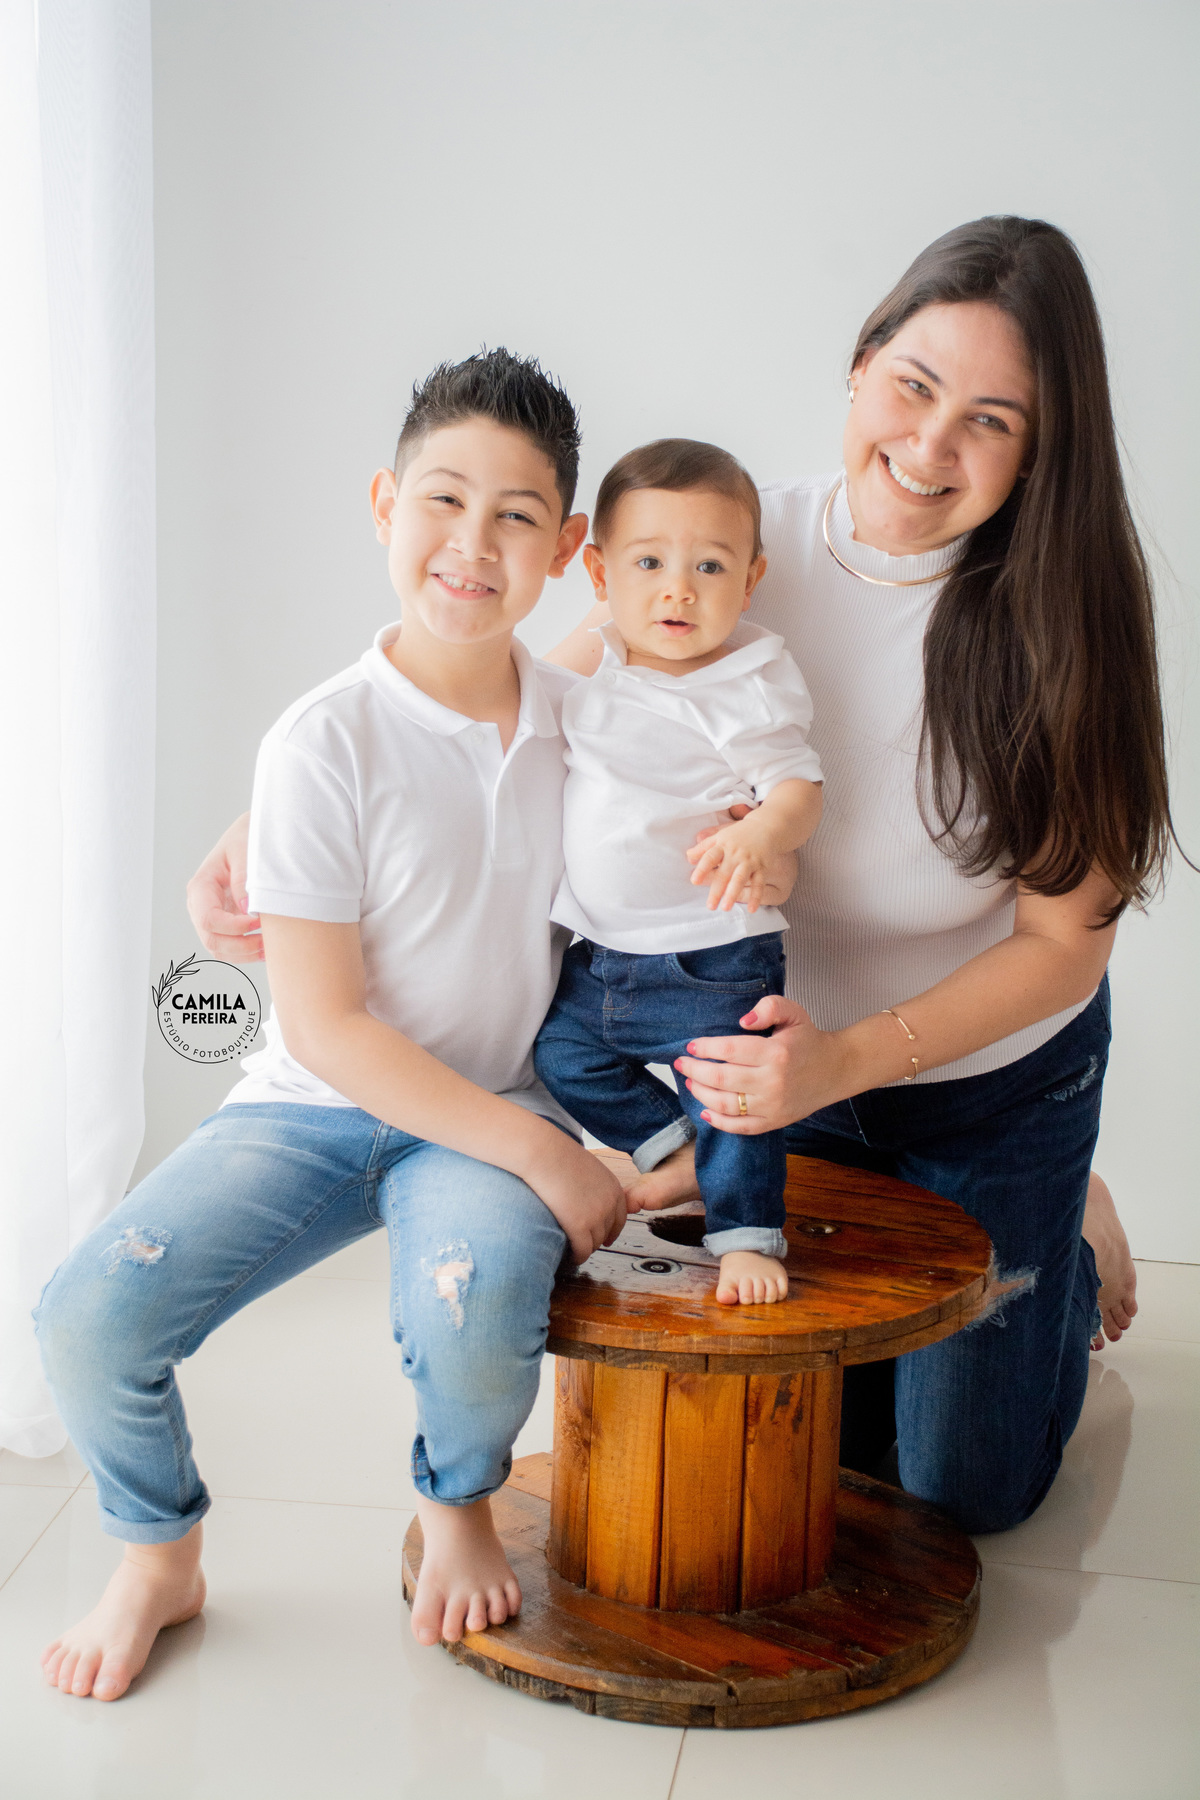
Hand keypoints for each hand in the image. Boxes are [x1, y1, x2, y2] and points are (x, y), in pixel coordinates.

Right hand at [186, 811, 262, 961]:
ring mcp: (209, 916)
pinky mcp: (223, 923)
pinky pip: (229, 947)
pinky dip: (246, 953)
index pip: (209, 919)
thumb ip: (244, 878)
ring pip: (220, 949)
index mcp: (201, 886)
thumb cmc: (246, 839)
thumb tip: (248, 910)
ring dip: (244, 954)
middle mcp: (199, 905)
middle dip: (241, 946)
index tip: (259, 922)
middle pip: (212, 939)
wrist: (249, 836)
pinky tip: (266, 947)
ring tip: (270, 947)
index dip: (234, 928)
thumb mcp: (245, 851)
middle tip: (268, 940)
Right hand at [524, 1135, 627, 1262]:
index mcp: (614, 1188)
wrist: (544, 1154)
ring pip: (594, 1244)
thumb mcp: (587, 1168)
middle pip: (607, 1233)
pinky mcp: (579, 1226)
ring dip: (584, 1248)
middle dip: (596, 1240)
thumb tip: (586, 1197)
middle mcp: (610, 1204)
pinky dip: (577, 1256)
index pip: (620, 1218)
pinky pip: (582, 1250)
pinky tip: (569, 1257)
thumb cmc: (557, 1155)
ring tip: (573, 1249)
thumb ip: (594, 1185)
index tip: (605, 1239)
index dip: (611, 1231)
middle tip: (583, 1244)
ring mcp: (596, 1216)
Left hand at [672, 993, 850, 1132]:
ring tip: (691, 1082)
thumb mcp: (793, 1013)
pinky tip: (705, 1111)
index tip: (691, 1046)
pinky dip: (718, 1122)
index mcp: (775, 1053)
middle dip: (694, 1070)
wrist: (834, 1070)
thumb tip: (743, 1020)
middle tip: (681, 1064)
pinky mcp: (774, 1122)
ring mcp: (773, 1106)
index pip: (729, 1050)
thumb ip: (769, 1007)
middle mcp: (773, 1082)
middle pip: (721, 1078)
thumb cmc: (807, 1039)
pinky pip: (740, 1127)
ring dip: (701, 1093)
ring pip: (725, 1104)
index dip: (705, 1048)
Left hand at [687, 814, 776, 912]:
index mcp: (723, 846)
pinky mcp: (762, 867)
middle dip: (717, 890)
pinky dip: (756, 897)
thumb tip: (688, 856)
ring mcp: (749, 861)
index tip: (694, 881)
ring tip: (725, 908)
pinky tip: (752, 910)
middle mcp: (736, 854)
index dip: (702, 868)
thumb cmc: (739, 834)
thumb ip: (704, 846)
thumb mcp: (720, 835)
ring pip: (740, 878)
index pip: (710, 857)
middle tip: (710, 906)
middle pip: (724, 873)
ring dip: (733, 894)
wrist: (766, 826)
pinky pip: (759, 883)